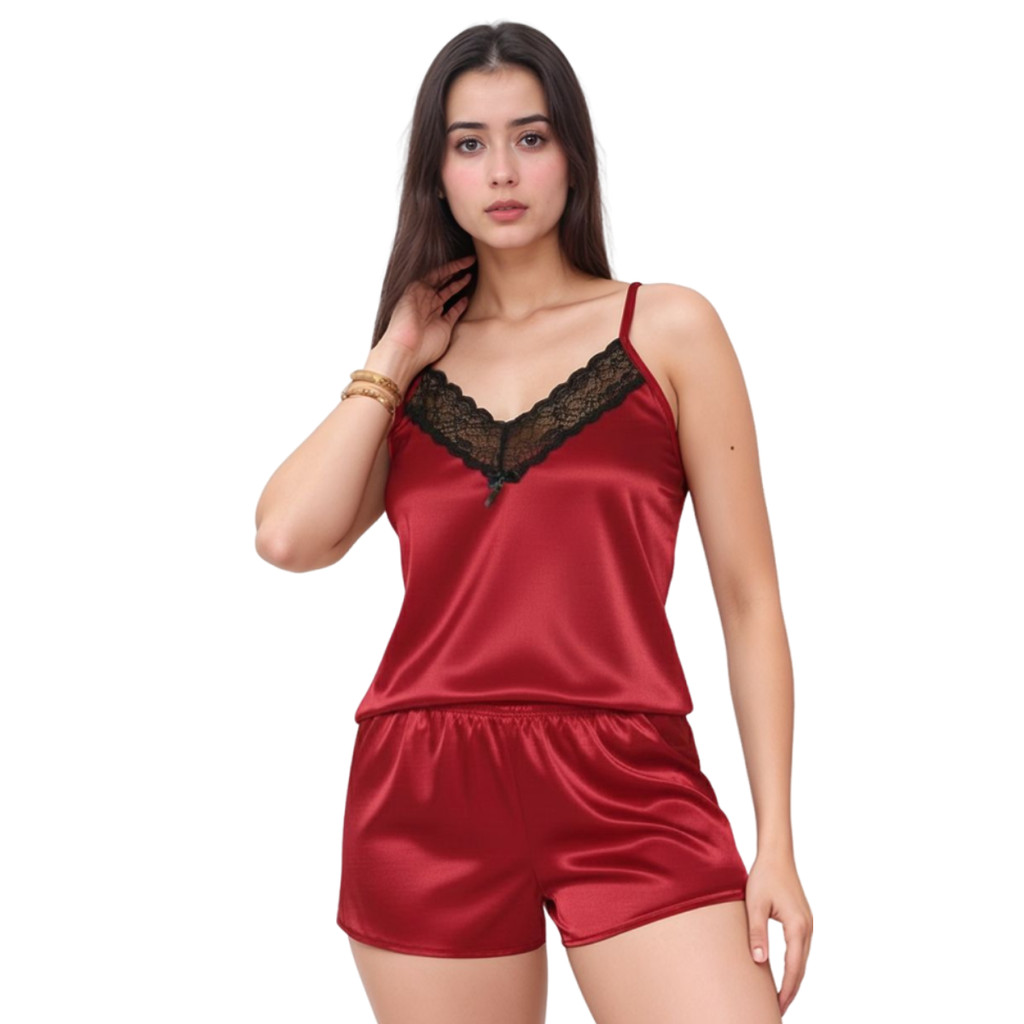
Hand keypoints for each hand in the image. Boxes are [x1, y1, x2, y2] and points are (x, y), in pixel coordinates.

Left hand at [381, 255, 475, 365]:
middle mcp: (426, 301)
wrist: (407, 350)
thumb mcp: (409, 296)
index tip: (466, 260)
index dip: (452, 266)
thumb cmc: (404, 325)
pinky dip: (460, 305)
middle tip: (470, 263)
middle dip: (456, 272)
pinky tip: (466, 298)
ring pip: (449, 295)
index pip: (438, 274)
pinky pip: (454, 312)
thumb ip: (422, 284)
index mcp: (418, 291)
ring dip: (458, 285)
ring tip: (470, 276)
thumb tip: (433, 275)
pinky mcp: (444, 326)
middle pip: (444, 282)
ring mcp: (435, 314)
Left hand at [745, 850, 812, 1015]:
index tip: (777, 1008)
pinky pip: (800, 950)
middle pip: (801, 969)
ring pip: (802, 960)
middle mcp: (807, 928)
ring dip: (793, 979)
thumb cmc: (764, 877)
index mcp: (798, 927)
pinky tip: (784, 973)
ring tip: (779, 998)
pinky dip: (794, 965)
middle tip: (778, 1010)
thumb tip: (759, 962)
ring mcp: (808, 924)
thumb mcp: (755, 905)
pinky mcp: (803, 920)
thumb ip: (757, 933)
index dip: (786, 991)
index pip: (794, 968)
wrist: (777, 855)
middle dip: (791, 991)